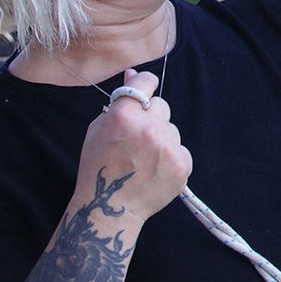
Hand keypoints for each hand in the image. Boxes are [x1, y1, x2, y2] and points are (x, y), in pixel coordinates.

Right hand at [72, 68, 190, 224]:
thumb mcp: (98, 130)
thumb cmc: (99, 167)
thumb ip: (119, 101)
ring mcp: (168, 146)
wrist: (109, 207)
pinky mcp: (182, 163)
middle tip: (136, 138)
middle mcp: (149, 128)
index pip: (146, 82)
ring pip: (171, 129)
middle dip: (151, 117)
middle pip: (161, 106)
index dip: (145, 84)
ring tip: (143, 159)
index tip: (145, 89)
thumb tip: (133, 74)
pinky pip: (180, 148)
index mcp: (123, 116)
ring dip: (161, 138)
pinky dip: (170, 156)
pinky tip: (153, 169)